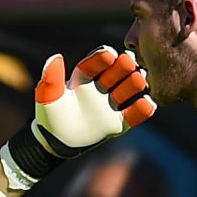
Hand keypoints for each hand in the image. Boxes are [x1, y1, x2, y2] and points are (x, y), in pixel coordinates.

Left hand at [34, 46, 155, 151]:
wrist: (56, 143)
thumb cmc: (51, 117)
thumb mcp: (48, 96)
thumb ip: (51, 78)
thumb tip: (55, 57)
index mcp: (84, 77)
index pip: (96, 64)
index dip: (102, 59)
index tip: (109, 54)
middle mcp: (101, 87)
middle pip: (116, 73)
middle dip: (123, 67)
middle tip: (128, 62)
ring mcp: (111, 104)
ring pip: (127, 90)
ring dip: (135, 84)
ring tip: (140, 79)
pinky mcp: (119, 122)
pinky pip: (134, 115)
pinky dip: (142, 110)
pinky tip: (148, 103)